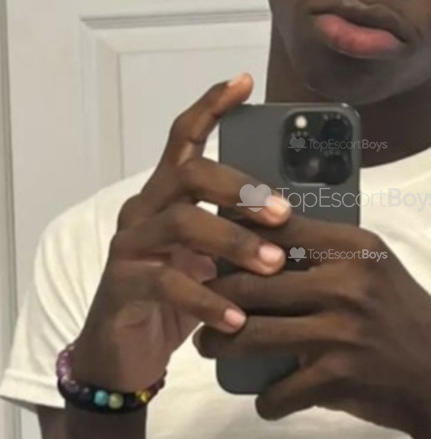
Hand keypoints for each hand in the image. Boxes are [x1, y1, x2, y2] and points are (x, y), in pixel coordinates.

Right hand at [71, 75, 291, 393]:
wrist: (123, 356)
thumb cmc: (175, 302)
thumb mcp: (212, 262)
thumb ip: (238, 234)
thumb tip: (299, 219)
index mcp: (167, 195)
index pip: (185, 139)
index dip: (211, 107)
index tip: (243, 82)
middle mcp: (144, 209)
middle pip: (189, 174)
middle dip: (241, 188)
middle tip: (283, 213)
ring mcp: (130, 245)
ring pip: (181, 223)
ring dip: (233, 242)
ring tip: (272, 265)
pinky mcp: (122, 285)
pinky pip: (167, 284)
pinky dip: (208, 301)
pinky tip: (238, 320)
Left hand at [195, 214, 430, 437]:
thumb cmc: (405, 319)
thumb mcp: (378, 269)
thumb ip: (330, 252)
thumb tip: (260, 233)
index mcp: (355, 247)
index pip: (275, 228)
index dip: (233, 235)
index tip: (209, 244)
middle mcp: (346, 283)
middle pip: (250, 284)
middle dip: (212, 298)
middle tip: (198, 305)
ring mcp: (340, 332)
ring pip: (249, 335)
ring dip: (219, 345)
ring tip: (209, 346)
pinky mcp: (335, 378)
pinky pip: (276, 391)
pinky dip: (267, 400)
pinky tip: (266, 398)